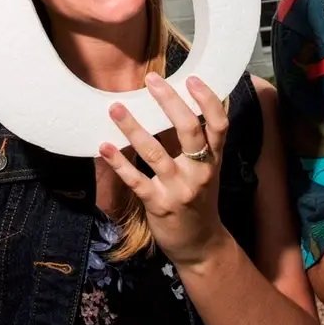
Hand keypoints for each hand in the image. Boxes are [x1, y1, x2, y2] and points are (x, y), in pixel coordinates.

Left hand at [100, 73, 231, 268]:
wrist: (201, 246)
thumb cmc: (199, 199)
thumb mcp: (206, 169)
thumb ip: (197, 142)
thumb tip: (176, 104)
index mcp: (214, 159)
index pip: (219, 125)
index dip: (208, 100)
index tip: (192, 78)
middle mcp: (200, 172)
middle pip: (189, 130)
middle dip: (170, 102)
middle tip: (151, 80)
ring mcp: (179, 189)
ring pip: (156, 153)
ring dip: (133, 128)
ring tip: (115, 108)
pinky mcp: (159, 205)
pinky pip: (136, 180)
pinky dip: (118, 163)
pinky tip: (103, 147)